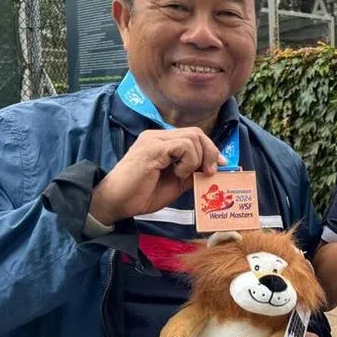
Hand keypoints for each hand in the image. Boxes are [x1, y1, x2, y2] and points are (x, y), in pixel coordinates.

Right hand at [90, 128, 223, 224]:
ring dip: (197, 159)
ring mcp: (154, 140)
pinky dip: (188, 161)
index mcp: (162, 143)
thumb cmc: (141, 194)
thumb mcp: (175, 183)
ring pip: (192, 137)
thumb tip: (213, 168)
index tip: (220, 164)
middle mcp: (158, 136)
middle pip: (196, 133)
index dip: (211, 148)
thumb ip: (192, 173)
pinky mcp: (152, 148)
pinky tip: (177, 173)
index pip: (193, 136)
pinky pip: (183, 146)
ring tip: (183, 175)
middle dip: (210, 152)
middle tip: (209, 172)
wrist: (116, 203)